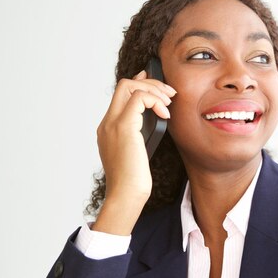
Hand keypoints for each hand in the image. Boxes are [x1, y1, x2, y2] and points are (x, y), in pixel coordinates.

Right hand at [93, 70, 175, 234]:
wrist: (126, 194)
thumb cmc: (134, 179)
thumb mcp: (140, 150)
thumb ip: (142, 132)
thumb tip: (156, 115)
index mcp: (109, 127)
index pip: (122, 93)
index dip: (141, 82)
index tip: (160, 87)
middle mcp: (107, 123)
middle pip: (124, 84)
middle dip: (151, 83)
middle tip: (170, 94)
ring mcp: (112, 124)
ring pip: (130, 86)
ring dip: (155, 90)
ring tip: (169, 104)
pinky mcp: (123, 127)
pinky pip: (139, 98)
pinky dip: (156, 101)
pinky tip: (165, 115)